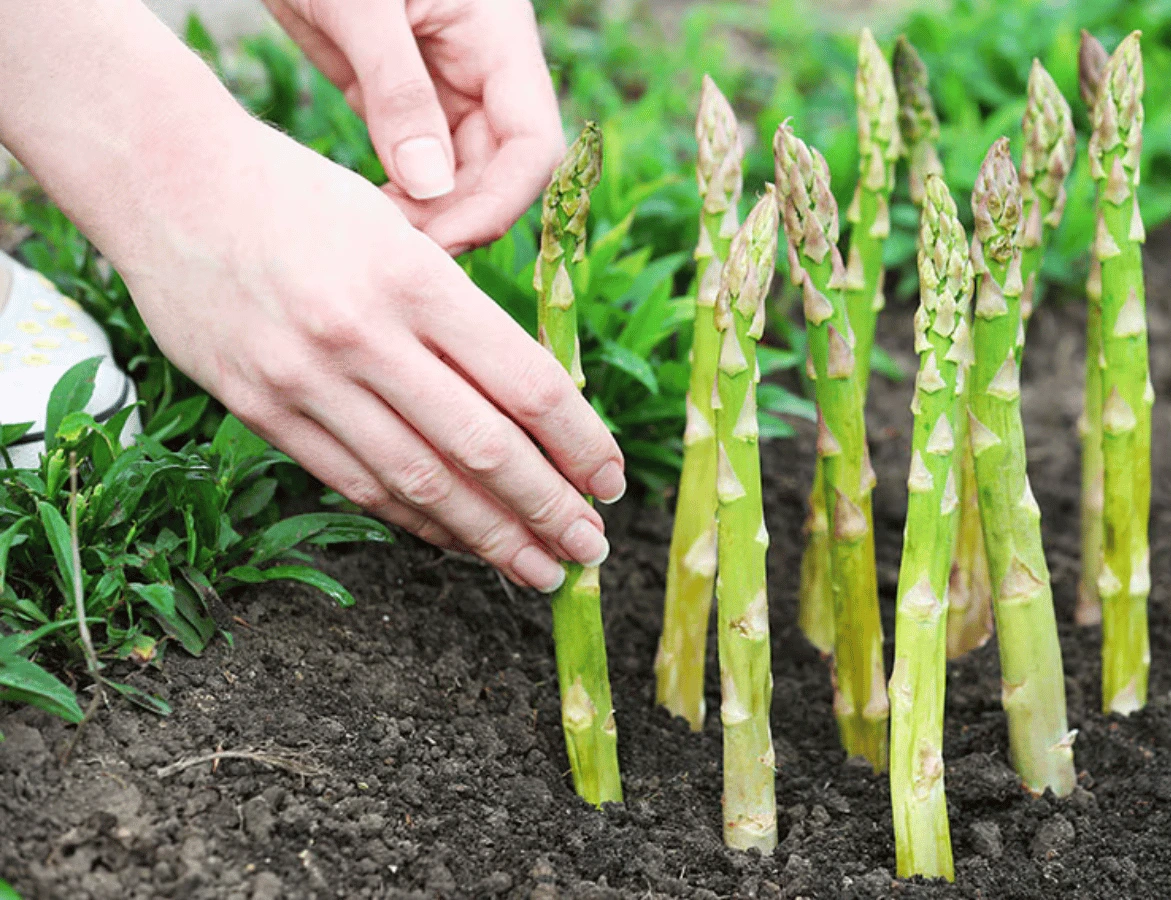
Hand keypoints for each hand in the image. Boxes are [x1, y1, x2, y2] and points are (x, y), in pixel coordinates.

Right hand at [121, 119, 623, 590]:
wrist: (169, 181)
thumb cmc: (306, 200)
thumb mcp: (404, 234)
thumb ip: (462, 320)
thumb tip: (538, 411)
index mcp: (418, 280)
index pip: (527, 384)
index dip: (581, 444)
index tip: (612, 480)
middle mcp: (365, 335)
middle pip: (483, 448)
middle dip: (549, 509)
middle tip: (591, 549)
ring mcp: (306, 379)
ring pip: (421, 482)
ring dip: (489, 537)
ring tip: (538, 568)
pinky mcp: (260, 410)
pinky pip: (356, 484)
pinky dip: (417, 521)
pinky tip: (459, 542)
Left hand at [263, 0, 564, 254]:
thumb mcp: (358, 4)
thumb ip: (398, 92)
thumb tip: (431, 186)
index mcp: (497, 36)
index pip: (534, 142)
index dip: (502, 200)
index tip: (444, 238)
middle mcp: (482, 65)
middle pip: (501, 167)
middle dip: (459, 215)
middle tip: (397, 250)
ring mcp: (441, 81)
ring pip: (461, 172)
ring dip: (430, 213)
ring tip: (376, 234)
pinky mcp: (395, 91)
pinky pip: (417, 159)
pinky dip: (401, 195)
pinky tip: (365, 211)